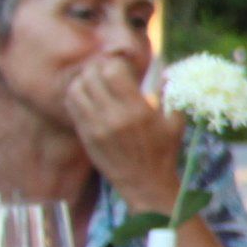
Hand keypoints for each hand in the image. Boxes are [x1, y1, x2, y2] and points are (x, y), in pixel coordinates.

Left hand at [59, 54, 186, 213]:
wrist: (145, 183)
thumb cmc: (163, 152)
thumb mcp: (174, 122)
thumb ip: (168, 94)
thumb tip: (165, 71)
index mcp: (139, 110)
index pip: (113, 71)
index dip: (115, 63)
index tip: (121, 66)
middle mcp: (114, 116)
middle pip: (92, 76)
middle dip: (98, 68)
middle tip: (105, 70)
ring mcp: (96, 126)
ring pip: (77, 88)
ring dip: (84, 80)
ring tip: (94, 81)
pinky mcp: (85, 135)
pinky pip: (72, 105)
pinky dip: (76, 94)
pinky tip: (87, 95)